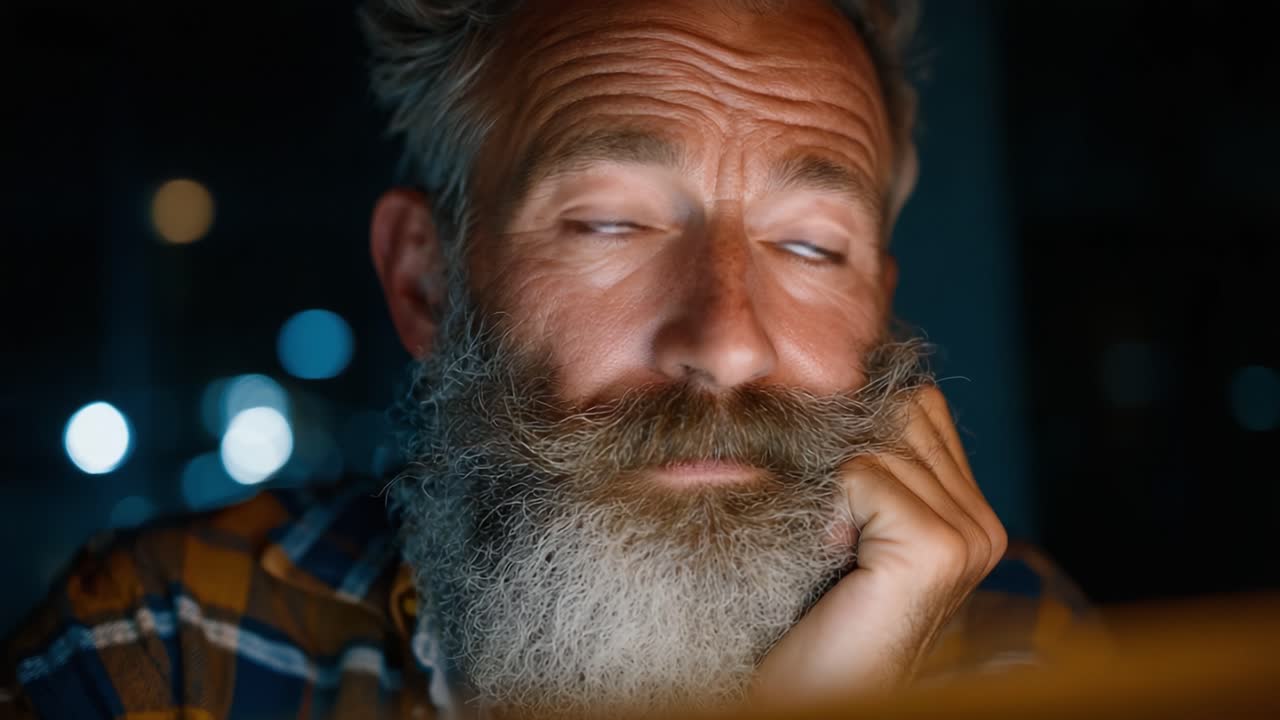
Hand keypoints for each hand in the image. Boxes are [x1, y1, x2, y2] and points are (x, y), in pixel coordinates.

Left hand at [750, 385, 1007, 701]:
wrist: (807, 692)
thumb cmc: (813, 612)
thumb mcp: (847, 522)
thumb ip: (869, 461)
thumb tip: (841, 377)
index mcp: (972, 513)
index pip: (919, 406)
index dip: (858, 428)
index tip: (832, 491)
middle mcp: (985, 525)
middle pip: (899, 413)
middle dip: (843, 455)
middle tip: (830, 528)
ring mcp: (970, 538)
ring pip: (877, 442)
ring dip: (831, 487)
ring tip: (833, 548)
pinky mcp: (939, 549)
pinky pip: (861, 472)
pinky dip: (828, 508)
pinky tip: (833, 557)